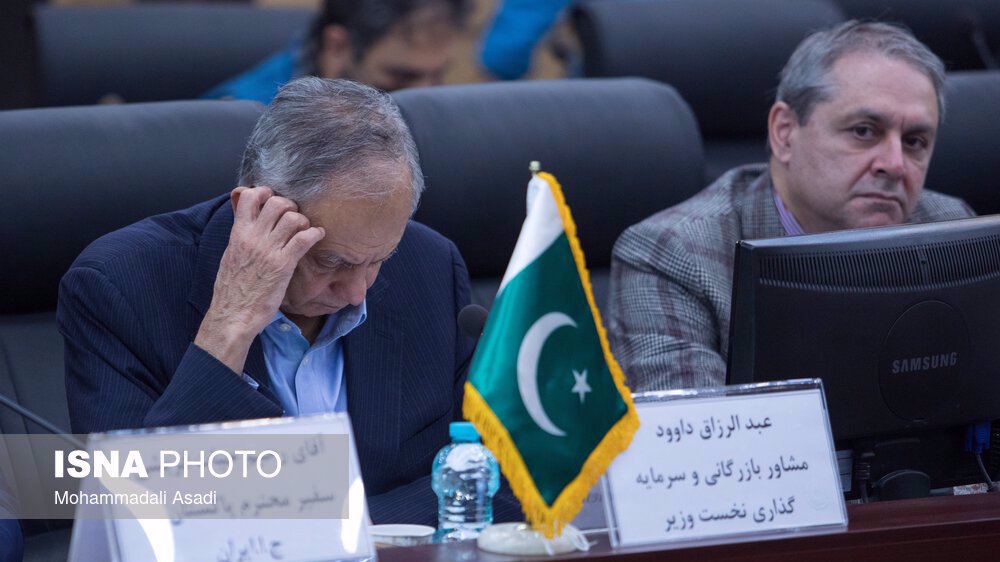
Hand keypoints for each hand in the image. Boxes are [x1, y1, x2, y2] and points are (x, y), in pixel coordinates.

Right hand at [194, 187, 324, 372]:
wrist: (233, 315)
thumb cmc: (232, 290)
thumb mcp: (230, 257)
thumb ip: (240, 238)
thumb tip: (247, 226)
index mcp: (238, 234)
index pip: (248, 197)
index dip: (264, 192)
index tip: (272, 199)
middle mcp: (253, 237)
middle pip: (276, 202)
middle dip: (289, 205)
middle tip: (293, 217)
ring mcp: (269, 250)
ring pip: (292, 218)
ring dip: (303, 221)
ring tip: (305, 230)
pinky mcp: (283, 264)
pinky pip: (304, 238)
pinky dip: (315, 233)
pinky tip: (318, 237)